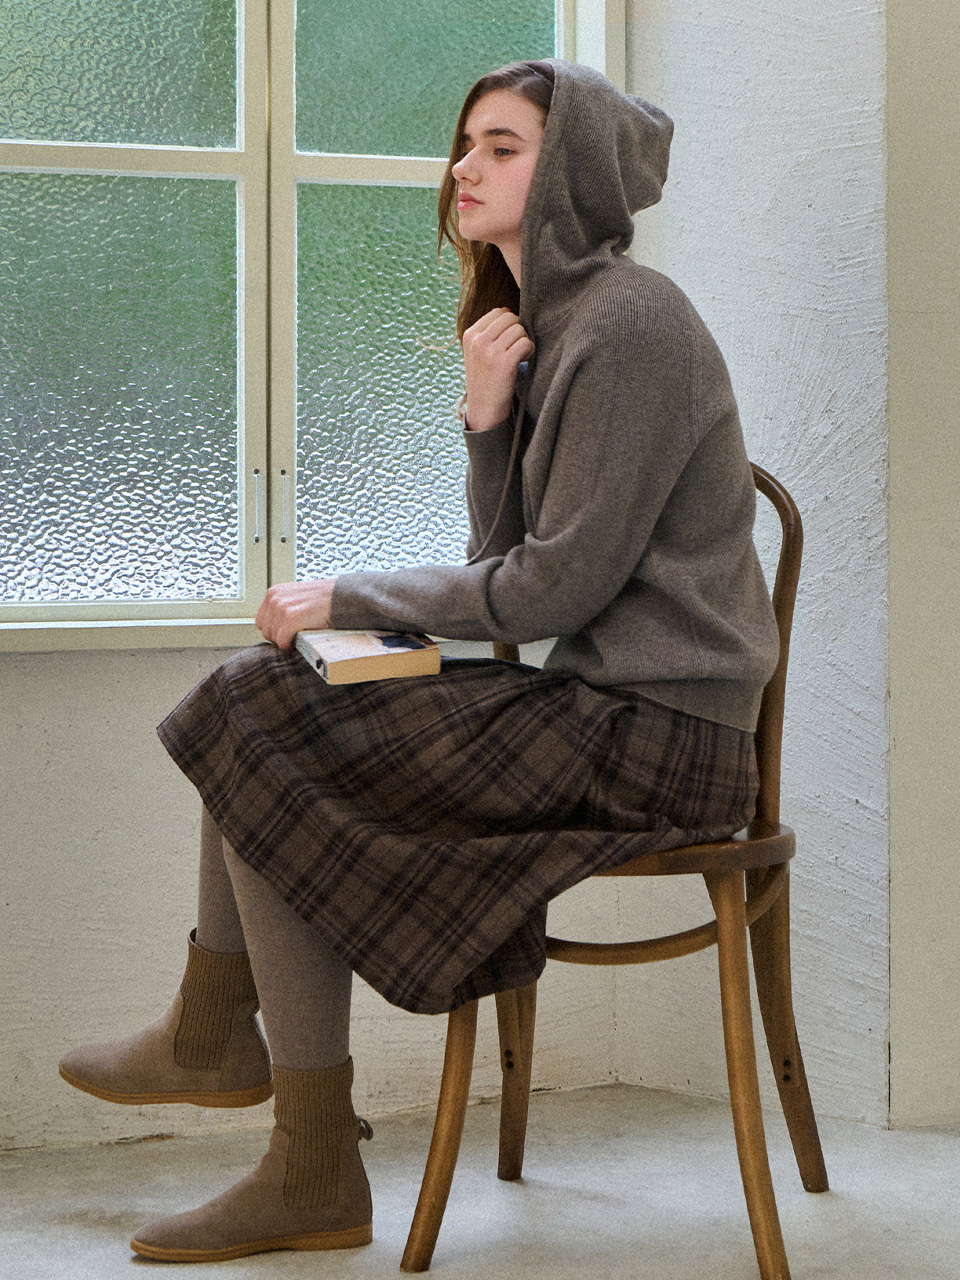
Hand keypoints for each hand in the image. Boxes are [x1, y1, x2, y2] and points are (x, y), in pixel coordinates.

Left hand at [255, 578, 335, 649]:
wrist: (340, 597)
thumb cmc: (322, 600)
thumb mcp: (295, 597)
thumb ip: (282, 607)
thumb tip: (274, 627)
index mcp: (273, 593)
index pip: (261, 621)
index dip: (274, 630)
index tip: (286, 632)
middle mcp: (274, 598)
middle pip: (266, 631)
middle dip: (279, 636)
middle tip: (294, 635)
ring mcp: (281, 608)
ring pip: (273, 637)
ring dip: (286, 640)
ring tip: (300, 635)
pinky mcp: (291, 618)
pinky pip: (282, 641)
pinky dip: (290, 644)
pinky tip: (300, 639)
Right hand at [460, 308, 533, 430]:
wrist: (484, 410)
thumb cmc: (486, 380)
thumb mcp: (478, 353)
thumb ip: (489, 332)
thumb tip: (508, 310)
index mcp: (470, 334)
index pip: (498, 312)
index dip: (509, 324)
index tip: (508, 341)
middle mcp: (478, 341)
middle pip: (510, 318)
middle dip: (518, 331)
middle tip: (516, 349)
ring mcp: (489, 352)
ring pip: (520, 329)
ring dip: (525, 342)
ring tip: (519, 357)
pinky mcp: (503, 363)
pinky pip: (525, 343)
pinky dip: (529, 351)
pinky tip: (524, 361)